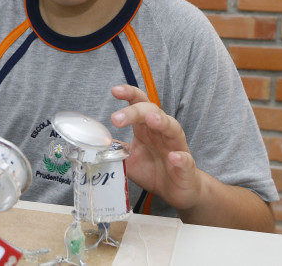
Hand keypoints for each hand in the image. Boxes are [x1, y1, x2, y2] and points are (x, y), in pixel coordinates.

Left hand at [109, 84, 203, 210]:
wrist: (175, 191)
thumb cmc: (153, 170)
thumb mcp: (129, 158)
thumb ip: (115, 149)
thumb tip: (95, 143)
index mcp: (146, 129)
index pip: (139, 104)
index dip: (129, 95)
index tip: (114, 91)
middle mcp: (162, 133)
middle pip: (152, 112)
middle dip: (135, 111)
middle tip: (117, 118)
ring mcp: (176, 148)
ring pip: (173, 128)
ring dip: (163, 122)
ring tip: (152, 119)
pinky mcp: (186, 167)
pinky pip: (185, 159)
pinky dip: (181, 158)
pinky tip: (174, 157)